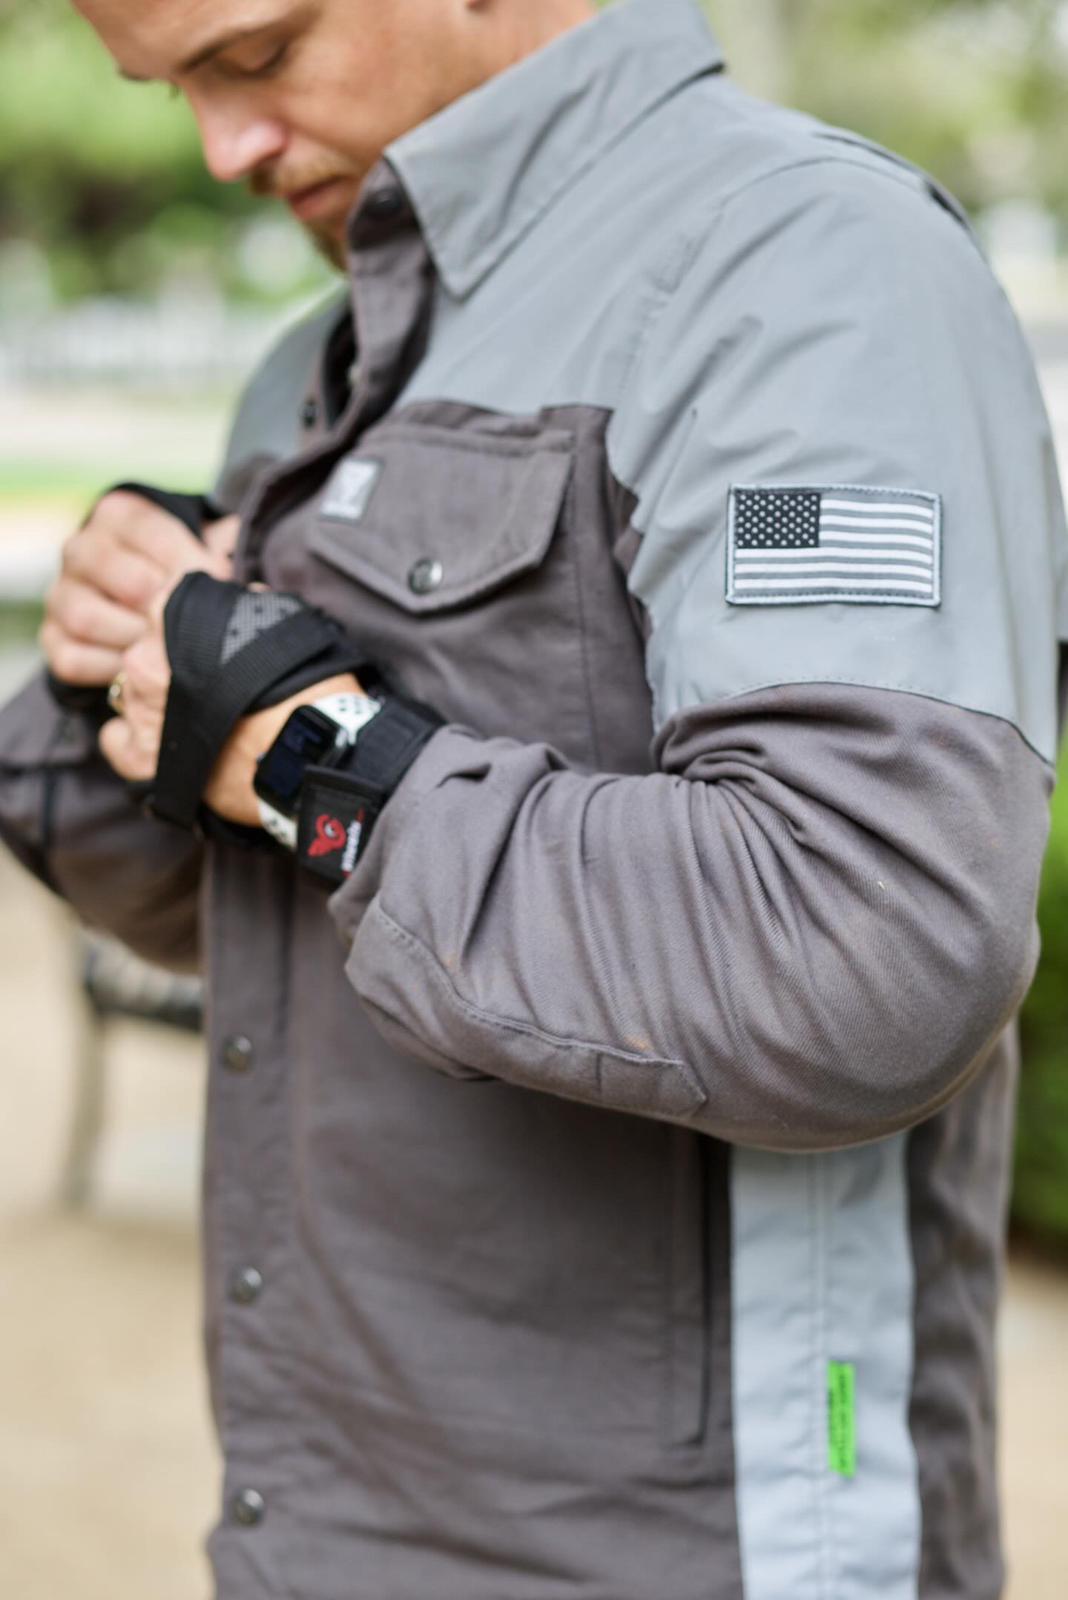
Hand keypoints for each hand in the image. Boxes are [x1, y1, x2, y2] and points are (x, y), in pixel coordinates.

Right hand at [40, 491, 235, 686]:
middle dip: (168, 609)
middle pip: (125, 580)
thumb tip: (231, 561)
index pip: (151, 530)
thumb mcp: (201, 546)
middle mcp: (80, 549)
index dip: (191, 562)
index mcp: (118, 515)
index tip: (222, 586)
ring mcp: (61, 595)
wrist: (139, 604)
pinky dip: (109, 671)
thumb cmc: (180, 572)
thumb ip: (219, 545)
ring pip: (88, 619)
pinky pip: (73, 659)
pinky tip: (139, 671)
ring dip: (136, 641)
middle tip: (195, 626)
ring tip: (169, 650)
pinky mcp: (53, 640)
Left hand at [98, 579, 361, 827]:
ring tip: (199, 719)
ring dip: (155, 701)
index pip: (162, 603)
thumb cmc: (304, 683)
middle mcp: (145, 659)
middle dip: (171, 665)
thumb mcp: (282, 618)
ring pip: (129, 694)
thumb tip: (240, 598)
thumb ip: (245, 603)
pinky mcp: (143, 759)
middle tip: (213, 685)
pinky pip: (115, 740)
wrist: (310, 751)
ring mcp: (140, 710)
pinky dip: (133, 740)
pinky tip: (164, 744)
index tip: (214, 641)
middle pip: (144, 652)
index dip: (191, 623)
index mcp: (173, 616)